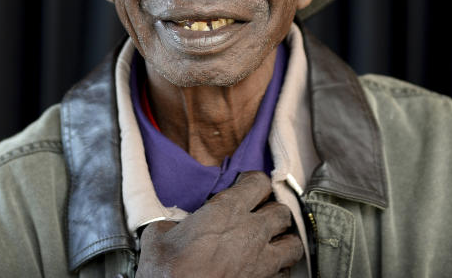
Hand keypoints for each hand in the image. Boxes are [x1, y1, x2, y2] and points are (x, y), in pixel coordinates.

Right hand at [135, 171, 303, 277]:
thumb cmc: (167, 271)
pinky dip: (280, 269)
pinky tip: (267, 269)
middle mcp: (251, 233)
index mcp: (227, 211)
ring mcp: (262, 262)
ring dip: (285, 241)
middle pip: (282, 212)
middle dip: (273, 212)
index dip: (254, 182)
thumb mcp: (158, 236)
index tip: (247, 186)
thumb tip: (172, 224)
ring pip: (293, 244)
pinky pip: (285, 273)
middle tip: (261, 215)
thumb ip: (173, 222)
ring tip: (274, 242)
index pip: (259, 182)